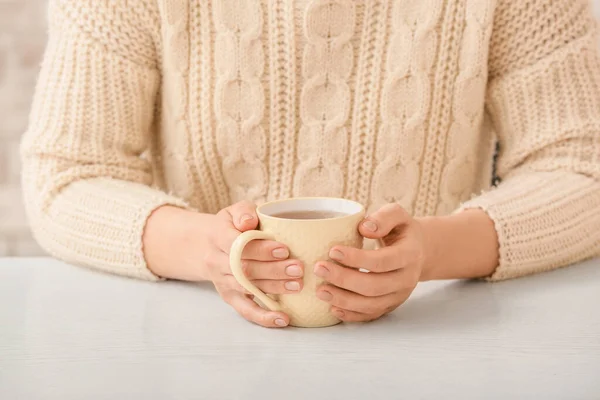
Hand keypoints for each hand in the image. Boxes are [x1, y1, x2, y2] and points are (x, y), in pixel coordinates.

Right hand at [144, 201, 304, 327]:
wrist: (208, 246)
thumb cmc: (230, 226)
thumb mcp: (234, 211)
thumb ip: (243, 212)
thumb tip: (249, 222)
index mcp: (217, 236)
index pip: (237, 245)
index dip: (260, 249)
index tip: (284, 249)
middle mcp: (216, 262)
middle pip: (244, 269)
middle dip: (273, 270)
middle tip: (298, 268)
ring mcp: (222, 282)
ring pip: (247, 288)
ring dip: (274, 288)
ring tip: (297, 285)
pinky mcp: (230, 297)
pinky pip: (245, 311)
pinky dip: (263, 317)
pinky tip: (283, 318)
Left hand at [314, 204, 424, 321]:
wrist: (418, 251)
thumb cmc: (401, 230)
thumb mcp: (397, 215)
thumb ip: (384, 217)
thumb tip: (364, 228)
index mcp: (409, 254)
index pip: (382, 261)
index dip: (356, 259)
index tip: (333, 251)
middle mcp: (406, 279)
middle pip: (374, 286)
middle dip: (344, 279)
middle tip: (319, 269)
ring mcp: (399, 295)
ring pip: (371, 305)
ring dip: (344, 300)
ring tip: (320, 291)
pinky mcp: (391, 305)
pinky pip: (371, 315)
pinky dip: (352, 315)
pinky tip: (332, 309)